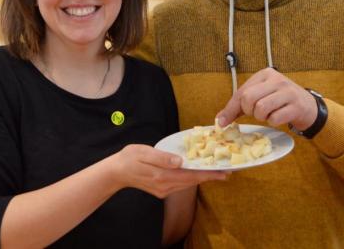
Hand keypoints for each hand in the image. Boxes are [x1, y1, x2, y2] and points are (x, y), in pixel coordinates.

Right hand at [110, 144, 228, 198]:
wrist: (116, 173)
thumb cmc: (129, 159)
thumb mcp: (143, 153)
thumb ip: (162, 157)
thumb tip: (179, 161)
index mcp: (161, 176)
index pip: (190, 175)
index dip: (208, 174)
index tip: (224, 173)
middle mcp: (165, 186)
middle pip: (192, 181)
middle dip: (210, 176)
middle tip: (227, 171)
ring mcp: (163, 190)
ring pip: (188, 183)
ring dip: (202, 178)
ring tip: (217, 172)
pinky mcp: (162, 190)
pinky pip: (181, 184)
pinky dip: (192, 178)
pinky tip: (197, 172)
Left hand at [216, 68, 316, 129]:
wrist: (309, 107)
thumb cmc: (280, 101)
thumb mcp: (261, 97)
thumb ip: (240, 106)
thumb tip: (220, 120)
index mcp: (265, 74)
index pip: (241, 92)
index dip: (231, 109)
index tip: (222, 122)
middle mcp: (276, 79)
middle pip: (248, 99)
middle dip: (249, 111)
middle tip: (257, 113)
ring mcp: (288, 92)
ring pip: (261, 109)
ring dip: (262, 117)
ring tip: (269, 114)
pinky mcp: (296, 106)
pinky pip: (275, 118)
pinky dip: (274, 122)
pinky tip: (279, 117)